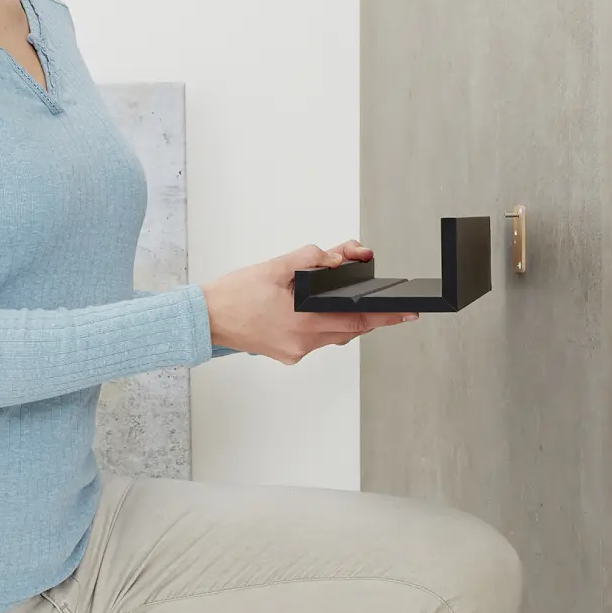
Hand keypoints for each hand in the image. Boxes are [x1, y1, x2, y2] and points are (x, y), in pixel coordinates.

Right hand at [201, 240, 416, 363]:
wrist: (203, 319)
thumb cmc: (233, 294)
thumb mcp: (275, 267)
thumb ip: (311, 259)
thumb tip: (339, 258)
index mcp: (302, 324)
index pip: (356, 321)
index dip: (385, 317)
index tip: (408, 314)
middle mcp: (301, 344)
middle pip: (349, 330)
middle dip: (370, 315)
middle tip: (391, 306)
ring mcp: (294, 352)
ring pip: (333, 335)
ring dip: (344, 318)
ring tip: (348, 299)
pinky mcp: (286, 354)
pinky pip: (316, 339)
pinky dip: (323, 324)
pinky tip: (319, 309)